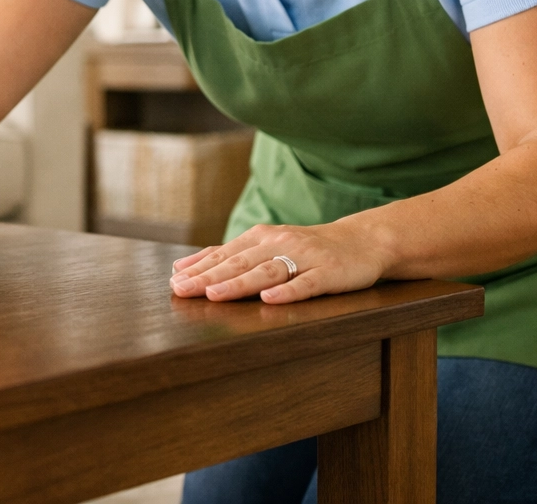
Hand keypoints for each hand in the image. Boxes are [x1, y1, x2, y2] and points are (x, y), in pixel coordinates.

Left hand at [168, 220, 389, 303]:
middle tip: (182, 290)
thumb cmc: (307, 248)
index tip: (174, 282)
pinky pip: (306, 283)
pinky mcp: (329, 273)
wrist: (362, 241)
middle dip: (209, 277)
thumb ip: (229, 255)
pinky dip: (288, 291)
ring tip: (214, 295)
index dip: (199, 268)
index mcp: (261, 238)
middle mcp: (279, 243)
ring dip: (239, 283)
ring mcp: (305, 257)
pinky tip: (269, 299)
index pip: (224, 254)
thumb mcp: (267, 246)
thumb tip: (182, 267)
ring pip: (267, 271)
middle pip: (240, 262)